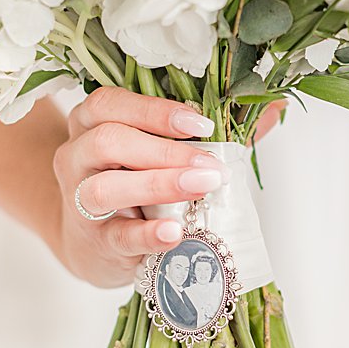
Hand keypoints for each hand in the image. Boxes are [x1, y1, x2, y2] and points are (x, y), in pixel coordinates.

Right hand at [49, 87, 229, 288]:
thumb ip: (209, 132)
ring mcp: (78, 201)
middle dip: (163, 150)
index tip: (200, 123)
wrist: (93, 244)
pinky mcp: (93, 241)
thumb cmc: (132, 188)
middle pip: (107, 141)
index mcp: (89, 124)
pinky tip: (174, 233)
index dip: (154, 111)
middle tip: (210, 165)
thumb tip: (272, 108)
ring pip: (103, 187)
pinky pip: (116, 235)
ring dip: (156, 185)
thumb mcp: (157, 154)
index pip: (109, 103)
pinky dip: (147, 234)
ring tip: (200, 188)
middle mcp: (76, 156)